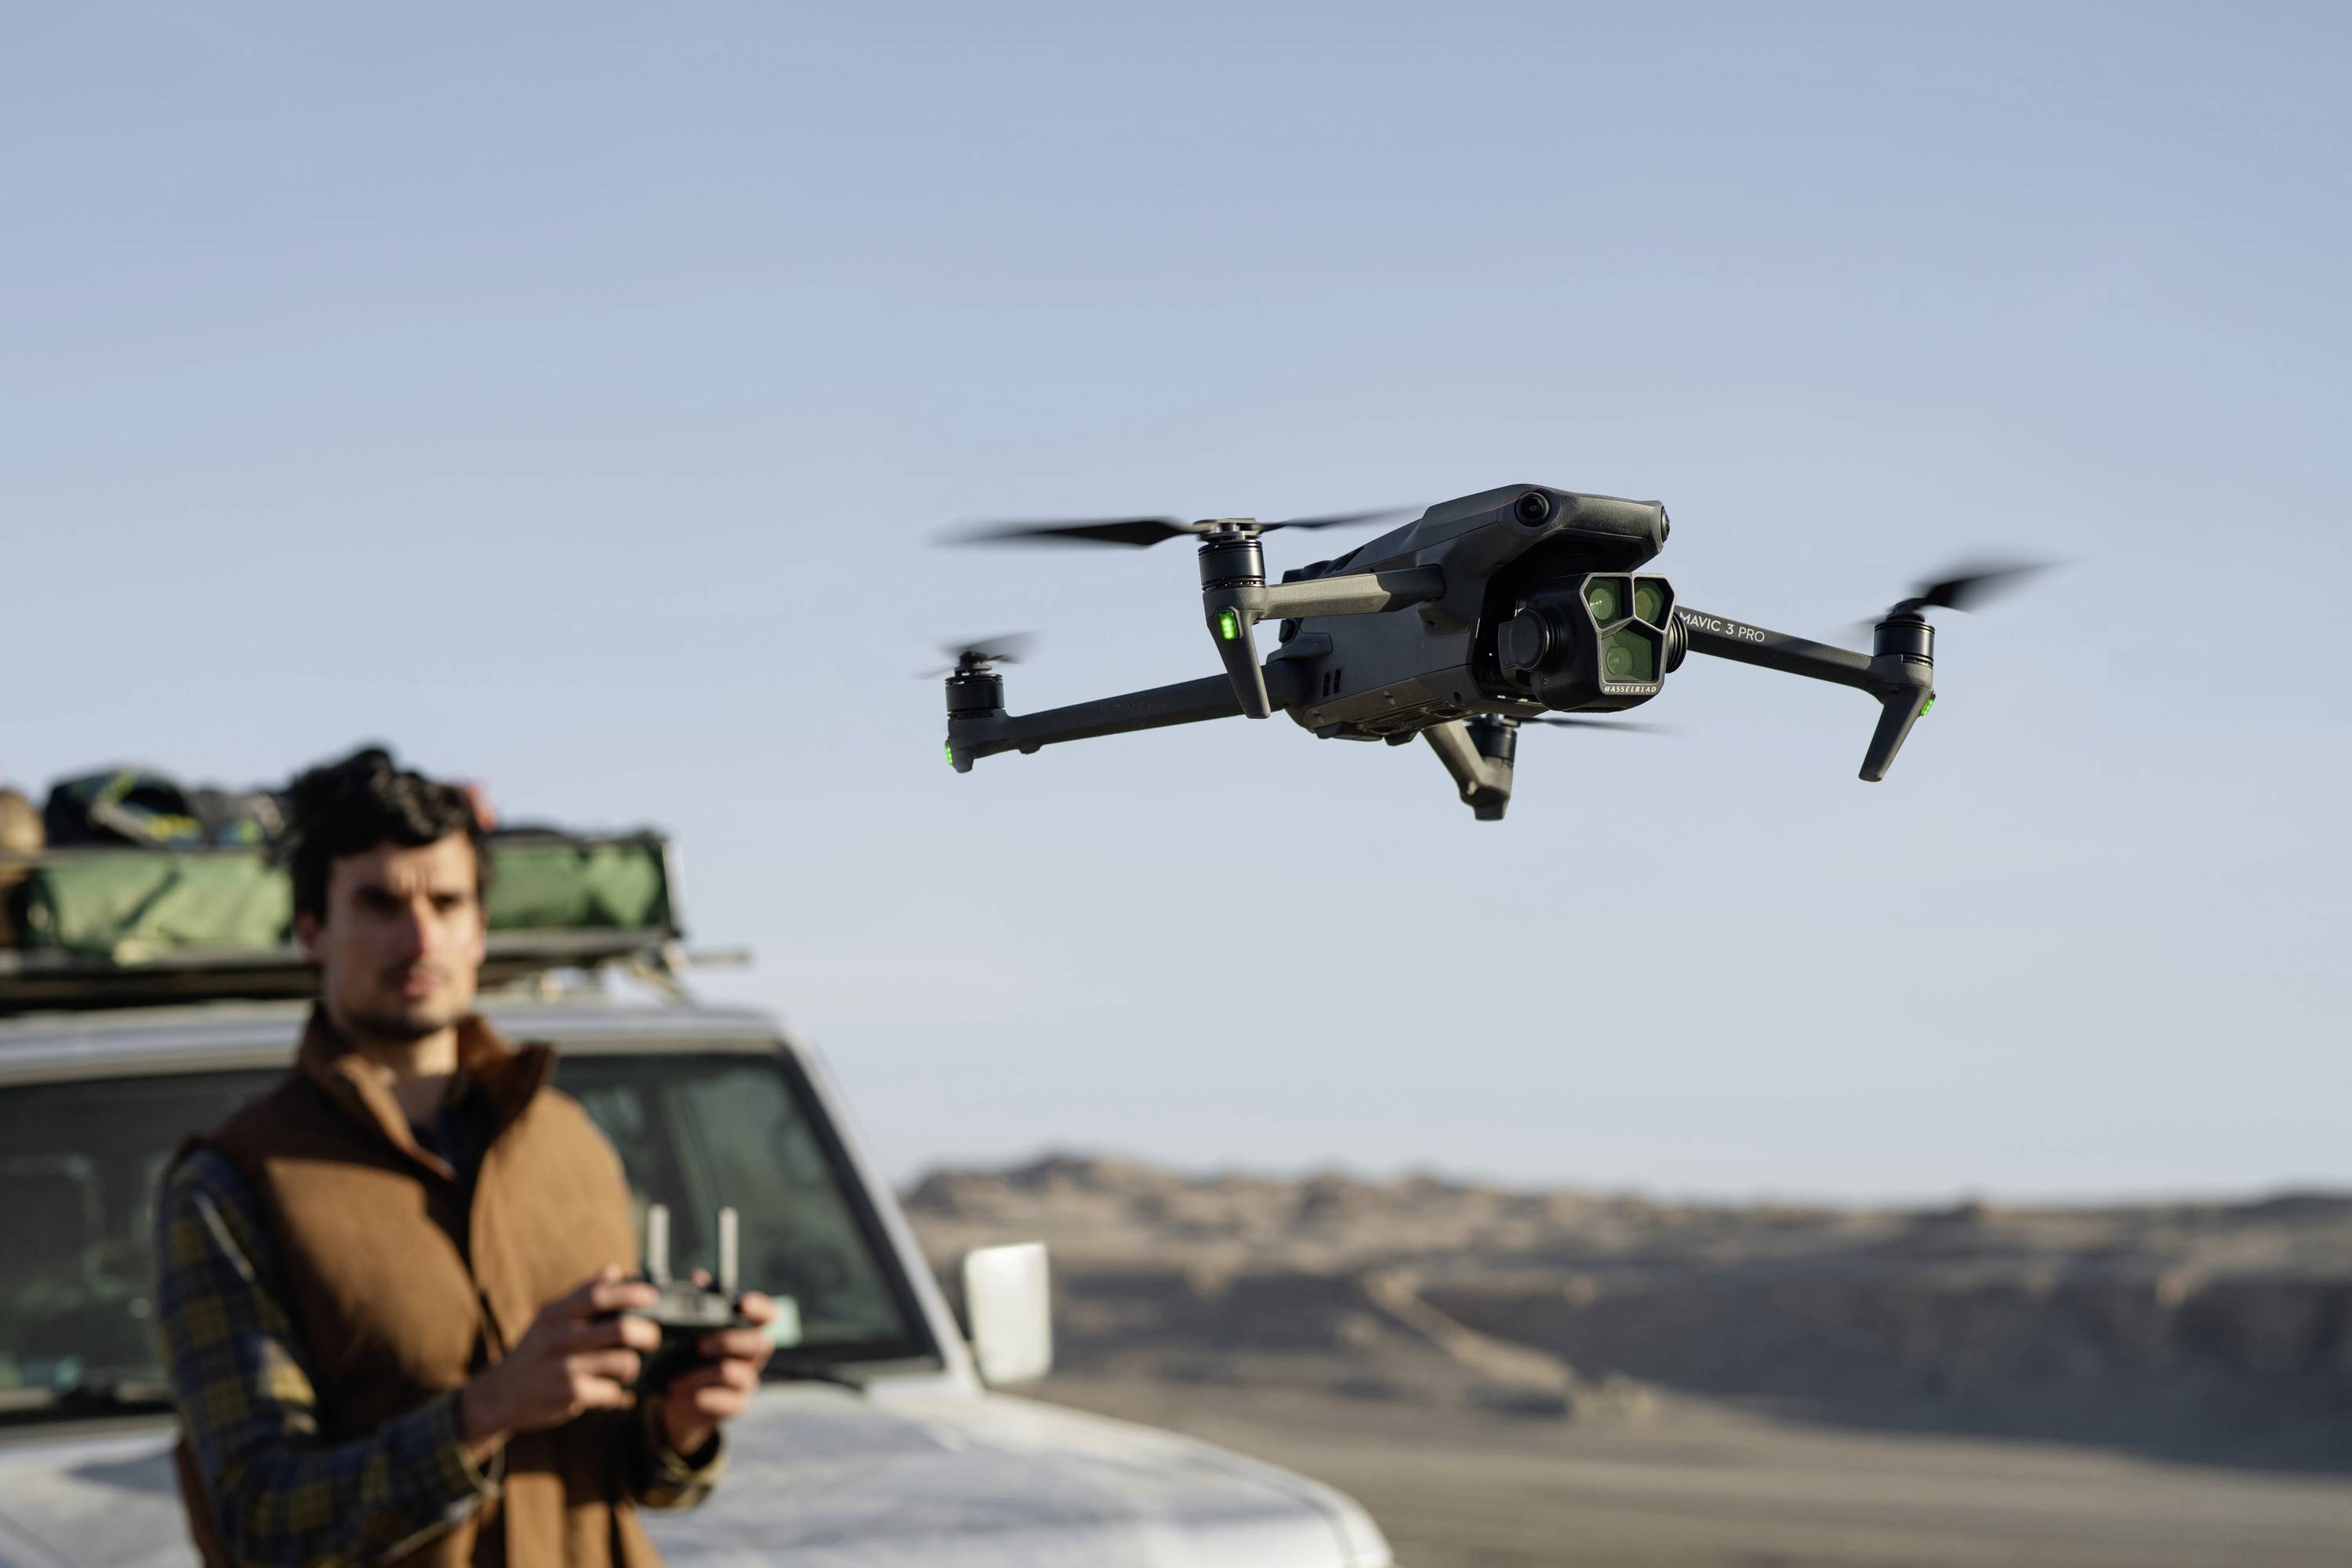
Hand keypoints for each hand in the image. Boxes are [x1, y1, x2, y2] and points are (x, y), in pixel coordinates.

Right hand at [460, 1266, 659, 1458]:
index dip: (630, 1292)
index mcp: (556, 1314)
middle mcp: (559, 1337)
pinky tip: (607, 1391)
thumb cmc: (535, 1352)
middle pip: (620, 1329)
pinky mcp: (568, 1394)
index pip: (598, 1295)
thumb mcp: (550, 1319)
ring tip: (628, 1369)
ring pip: (622, 1361)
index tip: (652, 1296)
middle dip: (647, 1334)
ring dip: (632, 1366)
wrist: (499, 1395)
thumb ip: (582, 1295)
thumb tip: (613, 1269)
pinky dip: (615, 1392)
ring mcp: (564, 1367)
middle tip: (652, 1339)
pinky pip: (610, 1391)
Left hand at [658, 1287, 776, 1460]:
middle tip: (699, 1345)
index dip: (760, 1307)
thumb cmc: (684, 1357)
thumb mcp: (685, 1331)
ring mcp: (746, 1381)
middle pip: (759, 1343)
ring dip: (699, 1376)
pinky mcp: (736, 1405)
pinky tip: (677, 1397)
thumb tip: (698, 1277)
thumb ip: (694, 1305)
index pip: (767, 1315)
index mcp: (744, 1330)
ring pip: (733, 1373)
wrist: (676, 1400)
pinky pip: (724, 1402)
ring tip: (673, 1382)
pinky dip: (698, 1399)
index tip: (743, 1304)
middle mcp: (752, 1355)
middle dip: (728, 1342)